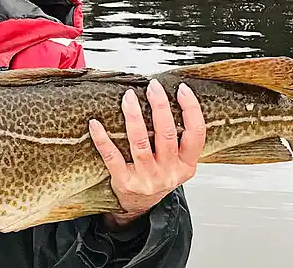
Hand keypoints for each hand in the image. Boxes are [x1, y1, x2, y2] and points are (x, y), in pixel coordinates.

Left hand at [89, 80, 205, 227]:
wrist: (140, 206)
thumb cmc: (157, 176)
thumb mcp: (177, 163)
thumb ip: (178, 139)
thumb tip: (168, 99)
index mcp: (186, 165)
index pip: (196, 134)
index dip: (191, 110)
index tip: (181, 89)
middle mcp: (168, 172)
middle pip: (166, 135)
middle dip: (160, 107)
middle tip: (153, 87)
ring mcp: (146, 178)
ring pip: (140, 143)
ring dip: (134, 117)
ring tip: (129, 98)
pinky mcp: (124, 181)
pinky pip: (112, 157)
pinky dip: (103, 139)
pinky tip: (96, 124)